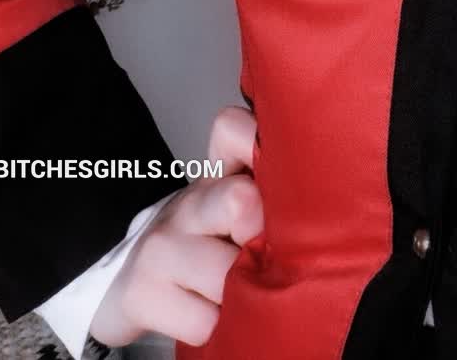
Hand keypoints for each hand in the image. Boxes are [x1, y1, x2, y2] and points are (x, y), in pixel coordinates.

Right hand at [89, 104, 263, 349]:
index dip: (261, 150)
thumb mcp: (234, 212)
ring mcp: (160, 247)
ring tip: (238, 291)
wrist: (131, 285)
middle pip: (240, 201)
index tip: (284, 186)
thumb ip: (269, 191)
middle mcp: (188, 204)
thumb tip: (325, 191)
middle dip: (263, 238)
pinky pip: (204, 321)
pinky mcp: (140, 293)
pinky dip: (217, 327)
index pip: (231, 129)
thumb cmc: (202, 245)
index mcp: (217, 177)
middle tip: (264, 256)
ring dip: (242, 294)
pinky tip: (213, 317)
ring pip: (225, 274)